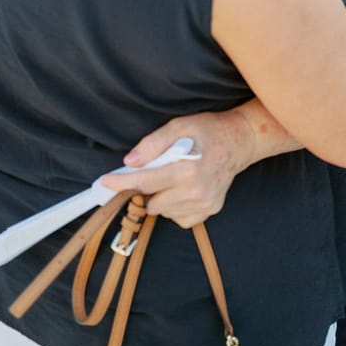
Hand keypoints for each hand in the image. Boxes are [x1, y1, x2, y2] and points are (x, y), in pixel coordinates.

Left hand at [100, 108, 256, 227]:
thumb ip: (153, 143)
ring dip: (161, 198)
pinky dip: (175, 207)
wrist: (241, 141)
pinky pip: (180, 219)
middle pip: (152, 201)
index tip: (104, 183)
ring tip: (173, 178)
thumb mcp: (180, 126)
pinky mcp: (210, 210)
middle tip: (152, 173)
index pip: (145, 182)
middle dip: (145, 189)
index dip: (121, 183)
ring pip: (164, 212)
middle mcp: (196, 191)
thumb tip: (130, 161)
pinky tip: (183, 190)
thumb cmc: (208, 130)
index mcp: (187, 169)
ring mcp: (205, 203)